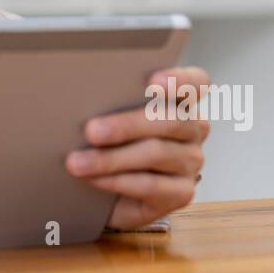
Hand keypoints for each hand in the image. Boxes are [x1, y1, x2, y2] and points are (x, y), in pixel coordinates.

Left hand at [64, 65, 209, 230]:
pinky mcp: (182, 193)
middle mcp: (192, 129)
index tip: (152, 81)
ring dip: (111, 158)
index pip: (195, 82)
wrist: (106, 191)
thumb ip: (109, 102)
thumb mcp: (109, 116)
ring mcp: (190, 161)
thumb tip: (85, 98)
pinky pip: (149, 185)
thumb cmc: (108, 142)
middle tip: (90, 130)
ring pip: (155, 153)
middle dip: (126, 125)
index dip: (179, 79)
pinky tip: (93, 178)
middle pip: (169, 120)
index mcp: (180, 100)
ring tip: (77, 162)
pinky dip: (116, 181)